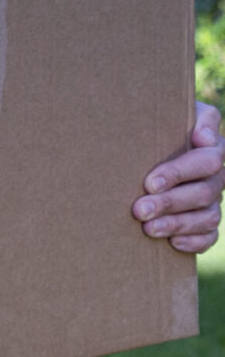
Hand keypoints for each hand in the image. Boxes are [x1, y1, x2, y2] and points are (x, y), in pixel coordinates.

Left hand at [137, 101, 222, 252]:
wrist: (151, 143)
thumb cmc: (159, 125)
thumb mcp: (173, 113)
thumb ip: (198, 118)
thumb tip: (204, 138)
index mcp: (213, 148)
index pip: (208, 161)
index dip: (180, 173)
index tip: (150, 183)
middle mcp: (217, 176)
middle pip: (204, 192)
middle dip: (171, 203)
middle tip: (139, 210)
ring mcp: (213, 200)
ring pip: (208, 217)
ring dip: (178, 224)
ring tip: (148, 229)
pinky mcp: (206, 221)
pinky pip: (210, 236)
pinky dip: (194, 241)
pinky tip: (172, 243)